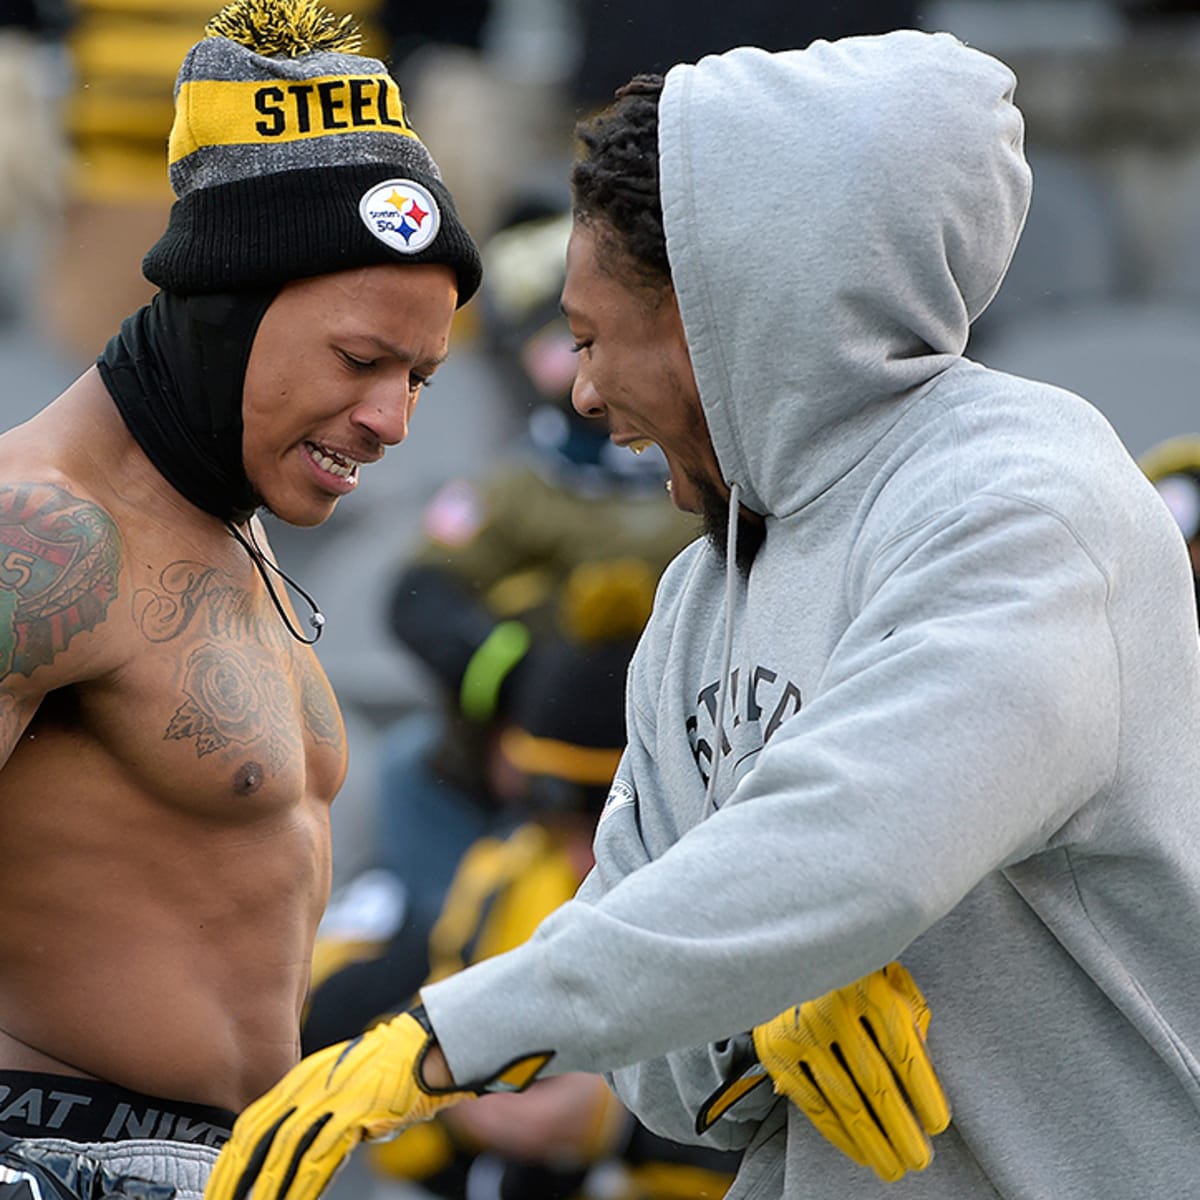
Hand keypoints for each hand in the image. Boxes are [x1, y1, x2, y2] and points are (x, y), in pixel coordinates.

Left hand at [204, 1010, 468, 1199]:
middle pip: (258, 1139)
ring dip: (265, 1189)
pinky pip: (320, 1158)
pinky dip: (302, 1186)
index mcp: (299, 1078)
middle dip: (235, 1178)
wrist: (419, 1049)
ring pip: (284, 1152)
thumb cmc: (382, 1067)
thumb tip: (287, 1143)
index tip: (216, 1188)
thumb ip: (308, 1106)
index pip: (251, 1123)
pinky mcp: (355, 1114)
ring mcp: (331, 1100)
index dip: (230, 1160)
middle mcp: (308, 1087)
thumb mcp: (332, 1079)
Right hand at [697, 963, 949, 1181]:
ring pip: (843, 1098)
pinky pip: (811, 1102)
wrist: (785, 955)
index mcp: (867, 986)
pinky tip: (858, 1150)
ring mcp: (800, 1031)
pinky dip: (837, 1133)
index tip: (938, 1124)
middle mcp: (831, 1007)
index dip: (923, 1091)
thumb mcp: (887, 979)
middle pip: (874, 1081)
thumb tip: (927, 1074)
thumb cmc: (854, 975)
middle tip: (919, 1159)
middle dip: (900, 1126)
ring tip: (893, 1165)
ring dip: (872, 1140)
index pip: (901, 1048)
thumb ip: (909, 1017)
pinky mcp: (776, 1050)